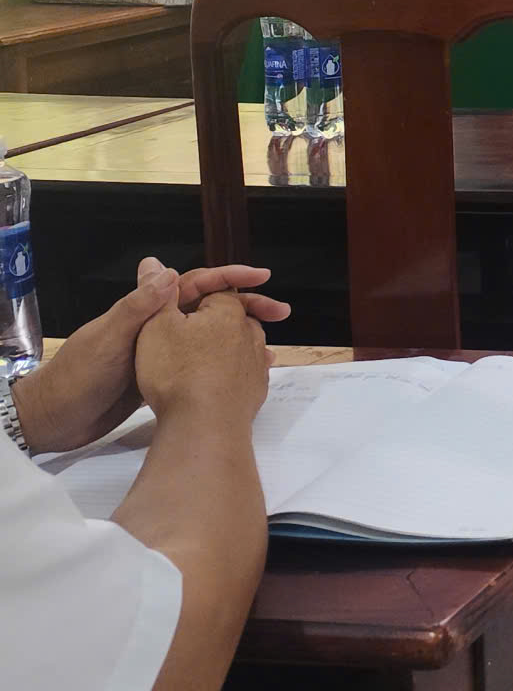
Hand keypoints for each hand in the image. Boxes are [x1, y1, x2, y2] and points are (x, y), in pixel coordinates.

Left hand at [12, 259, 286, 453]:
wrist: (54, 421)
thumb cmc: (79, 377)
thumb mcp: (108, 339)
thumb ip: (137, 307)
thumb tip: (169, 269)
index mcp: (143, 310)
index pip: (193, 283)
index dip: (228, 277)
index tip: (261, 278)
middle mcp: (156, 326)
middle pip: (208, 308)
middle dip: (245, 306)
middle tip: (280, 313)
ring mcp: (159, 352)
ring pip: (209, 336)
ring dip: (240, 336)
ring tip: (270, 347)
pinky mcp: (160, 377)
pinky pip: (201, 363)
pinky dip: (225, 364)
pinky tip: (244, 375)